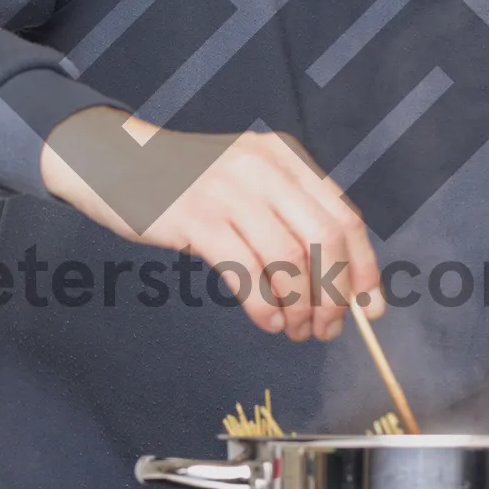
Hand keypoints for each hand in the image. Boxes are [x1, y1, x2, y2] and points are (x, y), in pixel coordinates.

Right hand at [40, 106, 382, 341]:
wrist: (117, 164)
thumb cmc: (188, 185)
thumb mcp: (248, 181)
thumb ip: (289, 217)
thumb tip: (338, 285)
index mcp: (286, 158)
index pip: (345, 217)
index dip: (363, 269)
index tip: (370, 310)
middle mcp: (264, 167)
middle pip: (324, 240)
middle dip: (333, 296)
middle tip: (327, 330)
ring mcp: (230, 190)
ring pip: (288, 261)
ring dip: (299, 308)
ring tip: (295, 331)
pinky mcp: (198, 218)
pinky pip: (247, 272)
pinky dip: (264, 306)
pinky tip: (266, 321)